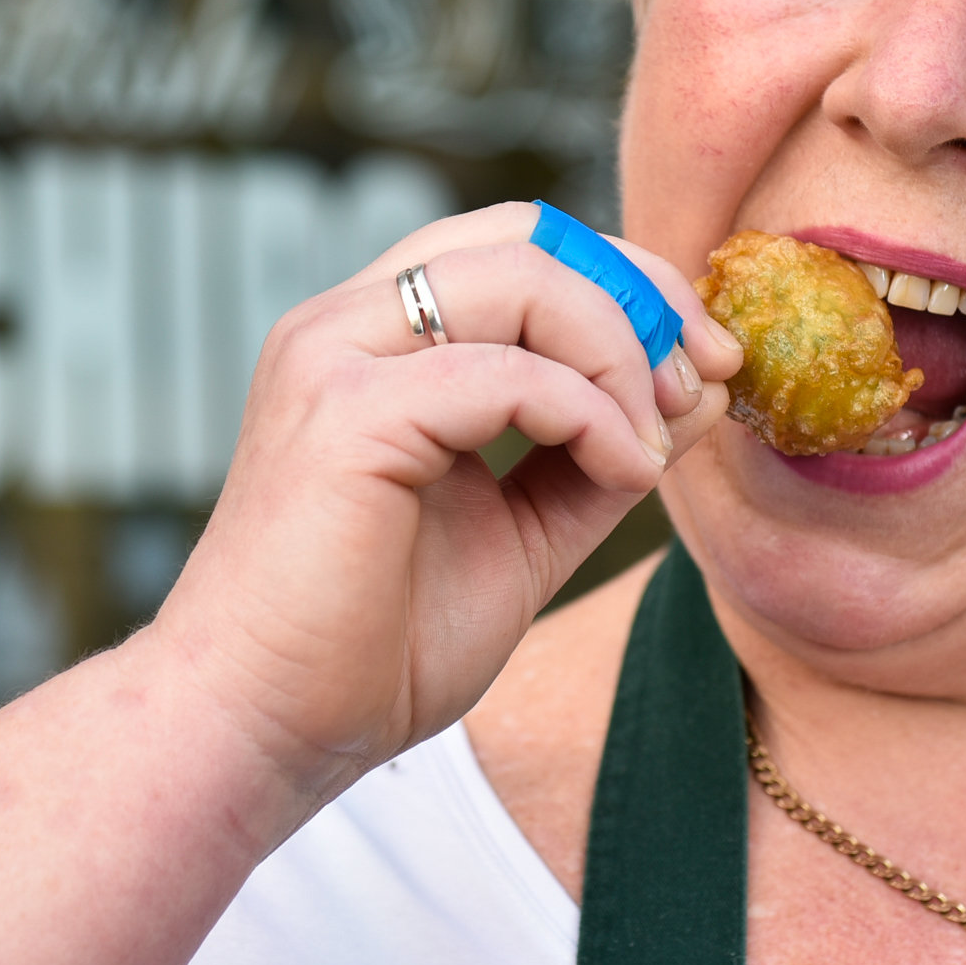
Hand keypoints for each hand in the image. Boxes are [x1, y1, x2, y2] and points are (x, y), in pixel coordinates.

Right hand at [145, 202, 741, 803]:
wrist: (263, 729)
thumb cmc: (372, 645)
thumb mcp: (522, 530)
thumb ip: (597, 454)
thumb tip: (701, 386)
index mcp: (374, 339)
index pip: (521, 243)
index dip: (628, 280)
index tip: (702, 363)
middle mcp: (345, 325)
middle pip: (530, 236)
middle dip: (641, 295)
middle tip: (700, 382)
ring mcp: (334, 358)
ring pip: (524, 277)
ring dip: (621, 354)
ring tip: (651, 448)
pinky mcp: (343, 415)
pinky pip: (508, 372)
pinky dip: (591, 414)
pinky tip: (623, 477)